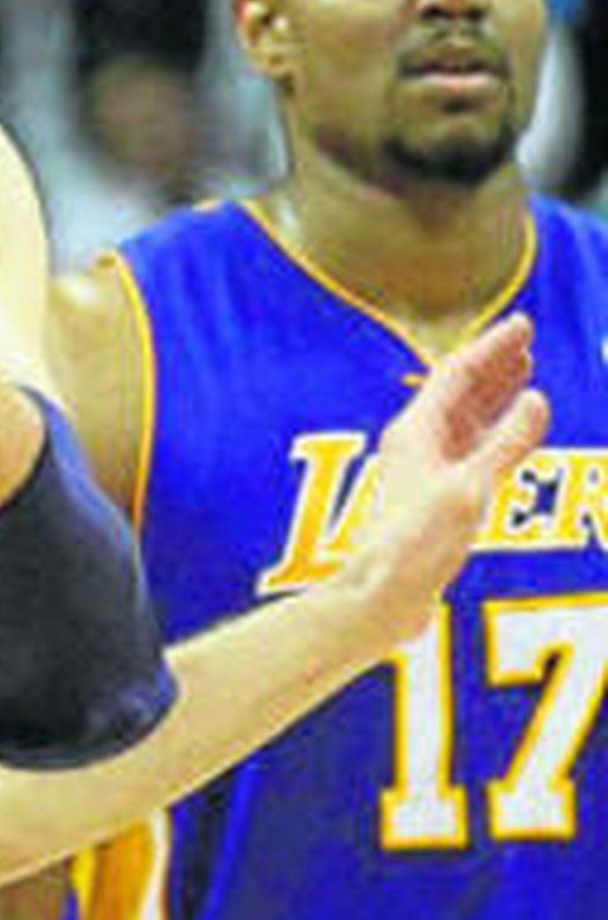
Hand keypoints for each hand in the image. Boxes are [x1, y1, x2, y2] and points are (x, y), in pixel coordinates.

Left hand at [346, 312, 548, 641]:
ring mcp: (425, 471)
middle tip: (527, 342)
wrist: (384, 594)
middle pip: (459, 392)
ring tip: (523, 376)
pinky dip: (494, 436)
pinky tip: (512, 435)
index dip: (492, 347)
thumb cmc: (417, 542)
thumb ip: (507, 443)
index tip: (524, 325)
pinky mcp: (435, 498)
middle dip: (494, 365)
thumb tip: (535, 399)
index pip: (458, 374)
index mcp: (416, 431)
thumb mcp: (471, 488)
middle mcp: (417, 444)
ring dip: (494, 397)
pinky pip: (470, 452)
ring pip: (465, 422)